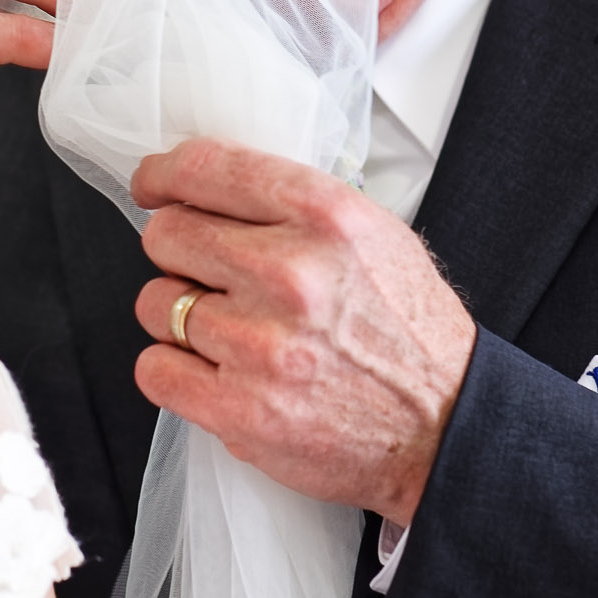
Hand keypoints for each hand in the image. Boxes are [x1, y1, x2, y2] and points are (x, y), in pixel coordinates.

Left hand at [130, 138, 477, 523]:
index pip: (205, 169)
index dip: (163, 175)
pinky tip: (216, 370)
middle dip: (181, 253)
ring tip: (231, 331)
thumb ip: (292, 206)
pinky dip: (174, 370)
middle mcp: (290, 273)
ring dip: (179, 316)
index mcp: (324, 215)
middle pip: (168, 235)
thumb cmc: (409, 333)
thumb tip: (208, 188)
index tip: (152, 185)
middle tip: (213, 276)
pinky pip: (154, 368)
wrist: (445, 428)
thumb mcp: (373, 235)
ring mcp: (260, 344)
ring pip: (155, 302)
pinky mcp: (239, 410)